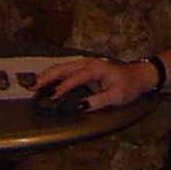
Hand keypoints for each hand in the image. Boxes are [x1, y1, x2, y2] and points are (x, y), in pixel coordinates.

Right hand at [34, 56, 152, 110]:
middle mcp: (88, 63)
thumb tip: (79, 106)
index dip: (63, 87)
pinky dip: (54, 74)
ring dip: (48, 74)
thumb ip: (98, 101)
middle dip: (47, 76)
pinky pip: (65, 69)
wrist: (138, 75)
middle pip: (63, 67)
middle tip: (32, 87)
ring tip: (34, 84)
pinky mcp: (84, 67)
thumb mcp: (117, 96)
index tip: (52, 97)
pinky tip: (45, 80)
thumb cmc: (128, 86)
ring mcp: (85, 63)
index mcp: (96, 68)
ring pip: (62, 66)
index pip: (75, 78)